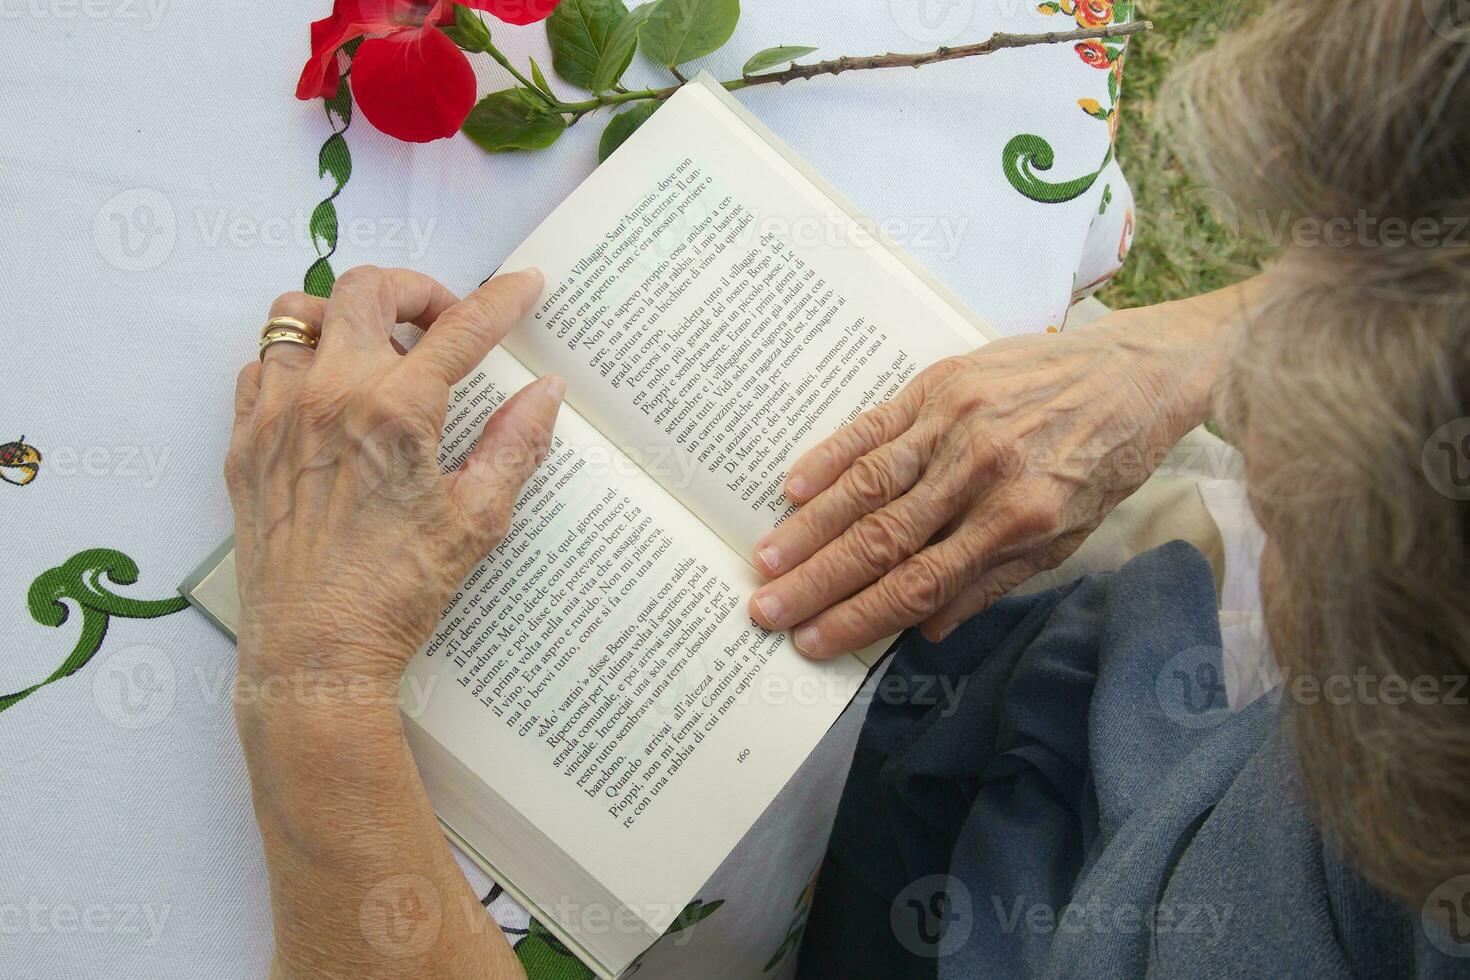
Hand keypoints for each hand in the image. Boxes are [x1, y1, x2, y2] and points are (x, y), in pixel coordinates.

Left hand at [228, 266, 555, 979]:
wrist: (313, 654)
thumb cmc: (398, 594)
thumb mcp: (476, 520)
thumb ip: (515, 444)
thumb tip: (546, 392)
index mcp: (395, 410)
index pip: (460, 330)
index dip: (502, 300)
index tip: (525, 284)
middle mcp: (329, 394)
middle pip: (368, 289)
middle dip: (418, 290)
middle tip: (445, 324)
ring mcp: (277, 413)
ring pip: (298, 312)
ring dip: (346, 315)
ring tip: (378, 352)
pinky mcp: (245, 442)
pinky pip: (261, 365)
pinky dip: (297, 359)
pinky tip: (327, 394)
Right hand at [747, 297, 1245, 657]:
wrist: (1141, 369)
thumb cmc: (1105, 460)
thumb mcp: (1068, 537)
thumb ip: (993, 581)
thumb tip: (923, 627)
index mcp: (1019, 521)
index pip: (922, 583)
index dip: (861, 617)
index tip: (813, 642)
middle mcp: (984, 472)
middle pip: (884, 539)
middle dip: (819, 582)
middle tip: (764, 610)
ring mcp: (960, 423)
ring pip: (870, 484)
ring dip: (811, 527)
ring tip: (766, 560)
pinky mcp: (945, 382)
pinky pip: (876, 424)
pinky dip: (832, 455)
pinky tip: (793, 487)